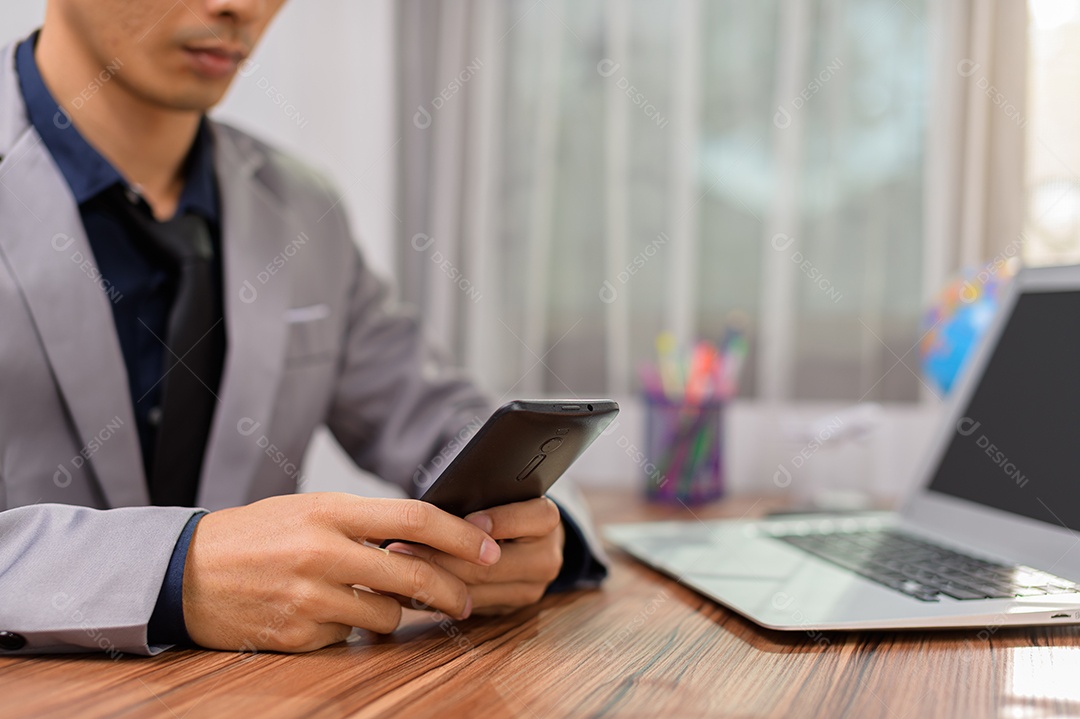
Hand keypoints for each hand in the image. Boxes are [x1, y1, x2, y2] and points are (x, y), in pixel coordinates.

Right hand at [182, 492, 500, 652]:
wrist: (184, 572)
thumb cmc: (254, 535)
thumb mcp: (308, 510)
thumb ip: (362, 522)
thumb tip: (423, 539)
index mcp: (330, 511)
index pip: (415, 519)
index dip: (460, 536)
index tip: (489, 547)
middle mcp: (323, 552)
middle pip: (413, 576)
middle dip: (452, 591)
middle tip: (467, 599)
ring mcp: (310, 597)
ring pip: (387, 615)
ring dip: (394, 614)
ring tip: (376, 602)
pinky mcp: (298, 634)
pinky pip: (350, 638)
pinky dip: (352, 630)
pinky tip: (329, 614)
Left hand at [386, 497, 564, 614]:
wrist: (525, 539)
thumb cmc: (501, 506)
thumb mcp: (499, 494)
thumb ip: (480, 498)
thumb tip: (437, 505)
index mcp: (547, 521)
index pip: (531, 518)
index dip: (498, 520)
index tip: (468, 519)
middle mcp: (546, 559)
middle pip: (494, 564)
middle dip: (444, 555)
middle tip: (403, 547)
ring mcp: (530, 589)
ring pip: (477, 591)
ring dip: (434, 579)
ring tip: (399, 567)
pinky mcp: (510, 609)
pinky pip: (470, 606)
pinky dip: (438, 596)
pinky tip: (411, 586)